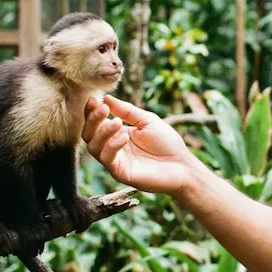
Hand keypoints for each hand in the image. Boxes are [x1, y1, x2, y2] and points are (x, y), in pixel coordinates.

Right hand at [83, 95, 197, 197]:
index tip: (94, 99)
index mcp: (117, 133)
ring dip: (102, 132)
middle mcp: (112, 147)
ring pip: (94, 147)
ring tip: (118, 123)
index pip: (96, 123)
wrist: (182, 165)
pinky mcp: (120, 173)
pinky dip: (112, 146)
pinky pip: (107, 159)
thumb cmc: (167, 143)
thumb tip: (107, 98)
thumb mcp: (147, 121)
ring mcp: (115, 161)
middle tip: (103, 108)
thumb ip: (127, 111)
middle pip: (89, 134)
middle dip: (92, 120)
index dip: (91, 112)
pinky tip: (124, 137)